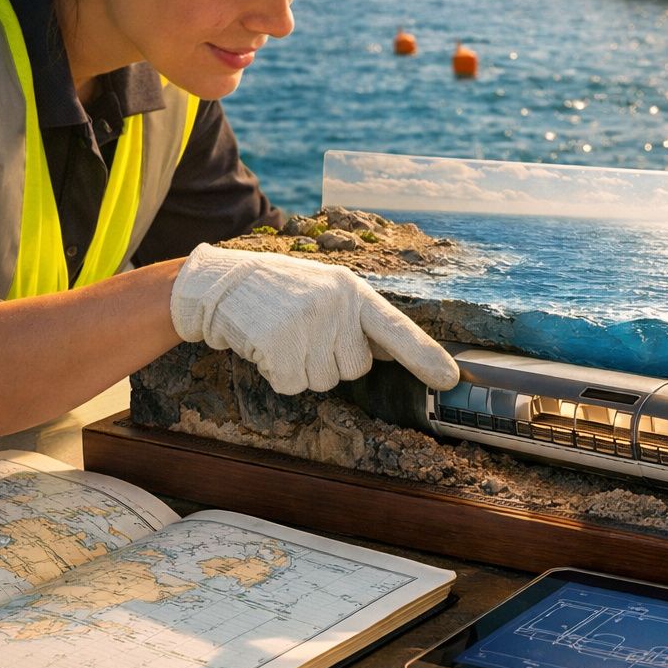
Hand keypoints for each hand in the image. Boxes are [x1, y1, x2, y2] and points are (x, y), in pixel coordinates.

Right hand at [169, 244, 458, 394]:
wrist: (217, 283)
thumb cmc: (276, 291)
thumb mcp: (325, 292)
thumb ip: (359, 321)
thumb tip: (395, 353)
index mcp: (352, 289)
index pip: (396, 326)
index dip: (425, 355)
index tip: (450, 380)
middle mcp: (336, 303)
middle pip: (354, 368)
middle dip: (329, 362)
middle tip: (301, 335)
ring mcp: (307, 320)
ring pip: (322, 381)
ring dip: (299, 369)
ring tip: (281, 336)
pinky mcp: (279, 340)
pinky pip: (291, 385)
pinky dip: (275, 374)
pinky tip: (264, 346)